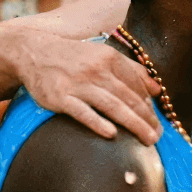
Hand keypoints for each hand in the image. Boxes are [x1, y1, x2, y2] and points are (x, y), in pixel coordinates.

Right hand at [14, 30, 161, 144]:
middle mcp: (96, 70)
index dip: (149, 105)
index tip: (157, 121)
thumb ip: (132, 70)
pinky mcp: (59, 97)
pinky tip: (112, 134)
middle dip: (147, 118)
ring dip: (134, 124)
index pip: (137, 85)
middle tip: (159, 135)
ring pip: (112, 106)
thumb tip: (157, 90)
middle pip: (129, 98)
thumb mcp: (103, 55)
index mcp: (110, 58)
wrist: (32, 52)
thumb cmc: (74, 58)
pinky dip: (97, 123)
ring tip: (149, 139)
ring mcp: (77, 84)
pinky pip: (82, 112)